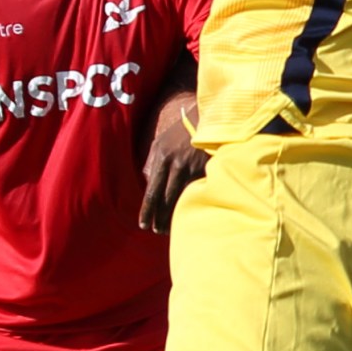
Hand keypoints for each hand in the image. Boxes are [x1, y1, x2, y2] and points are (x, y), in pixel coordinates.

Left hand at [139, 94, 205, 231]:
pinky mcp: (208, 170)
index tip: (143, 225)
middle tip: (156, 231)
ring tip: (171, 228)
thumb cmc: (181, 132)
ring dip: (175, 216)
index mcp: (161, 158)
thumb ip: (152, 162)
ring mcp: (193, 169)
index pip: (151, 192)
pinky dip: (192, 204)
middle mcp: (176, 165)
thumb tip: (148, 181)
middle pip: (166, 200)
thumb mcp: (160, 142)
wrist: (207, 119)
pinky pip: (197, 192)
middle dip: (160, 218)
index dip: (147, 211)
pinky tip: (190, 213)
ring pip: (182, 199)